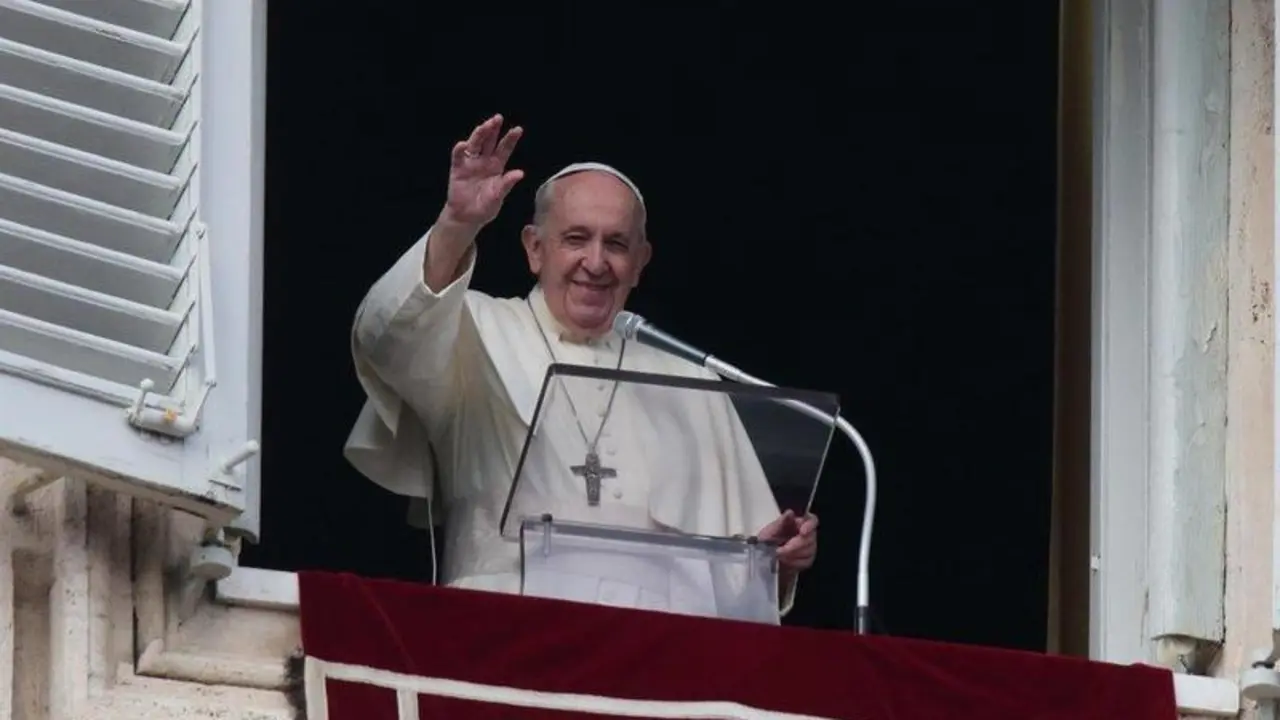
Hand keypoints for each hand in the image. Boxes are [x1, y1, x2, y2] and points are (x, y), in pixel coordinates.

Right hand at [441, 114, 524, 228]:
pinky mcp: (458, 169)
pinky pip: (458, 157)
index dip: (510, 139)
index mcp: (497, 167)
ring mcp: (471, 163)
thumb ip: (506, 184)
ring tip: (484, 126)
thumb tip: (520, 173)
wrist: (467, 218)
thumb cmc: (485, 207)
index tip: (518, 129)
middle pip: (489, 142)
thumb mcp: (498, 197)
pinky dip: (460, 150)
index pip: (505, 149)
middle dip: (493, 129)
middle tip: (498, 118)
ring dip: (479, 134)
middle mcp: (484, 161)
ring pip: (475, 144)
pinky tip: (463, 145)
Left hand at [758, 510, 818, 575]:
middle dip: (795, 545)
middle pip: (811, 538)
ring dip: (792, 555)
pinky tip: (784, 561)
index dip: (810, 525)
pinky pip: (806, 562)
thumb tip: (790, 513)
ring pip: (809, 551)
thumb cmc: (767, 541)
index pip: (812, 520)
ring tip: (779, 555)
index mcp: (798, 523)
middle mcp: (807, 534)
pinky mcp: (807, 560)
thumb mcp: (770, 530)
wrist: (764, 558)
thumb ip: (781, 522)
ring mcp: (809, 548)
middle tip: (781, 550)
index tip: (802, 532)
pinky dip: (793, 562)